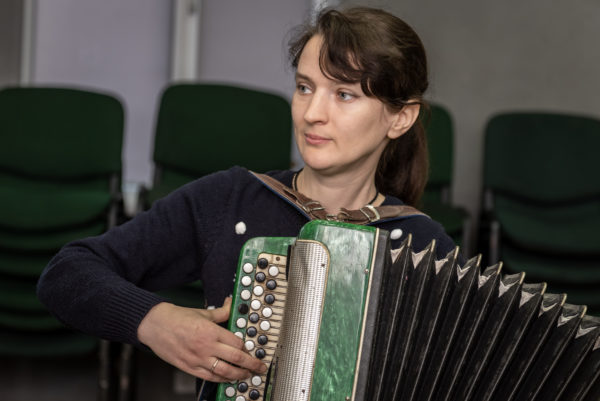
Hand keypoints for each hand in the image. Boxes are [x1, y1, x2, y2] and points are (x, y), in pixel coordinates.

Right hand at [137, 298, 266, 381]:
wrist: (154, 325)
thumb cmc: (176, 318)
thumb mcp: (203, 312)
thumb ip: (221, 312)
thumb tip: (232, 306)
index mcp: (211, 331)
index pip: (237, 343)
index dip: (248, 348)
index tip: (254, 350)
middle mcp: (206, 347)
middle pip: (236, 359)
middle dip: (251, 365)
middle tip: (259, 367)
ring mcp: (197, 359)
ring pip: (224, 372)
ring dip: (239, 375)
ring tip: (247, 375)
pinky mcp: (189, 368)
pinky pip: (210, 377)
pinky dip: (221, 380)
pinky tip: (228, 379)